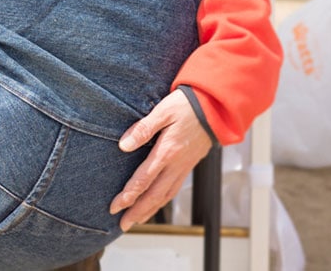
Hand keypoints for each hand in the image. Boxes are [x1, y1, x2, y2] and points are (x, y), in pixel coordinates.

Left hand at [110, 89, 212, 230]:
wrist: (215, 108)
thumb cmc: (187, 106)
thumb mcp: (162, 111)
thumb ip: (143, 129)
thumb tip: (123, 145)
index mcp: (167, 151)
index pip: (144, 179)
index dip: (129, 195)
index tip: (115, 206)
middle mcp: (176, 164)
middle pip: (154, 195)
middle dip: (137, 211)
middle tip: (123, 224)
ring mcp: (184, 167)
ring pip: (165, 195)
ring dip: (150, 210)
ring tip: (136, 220)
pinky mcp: (189, 165)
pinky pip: (174, 189)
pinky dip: (163, 201)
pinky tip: (156, 203)